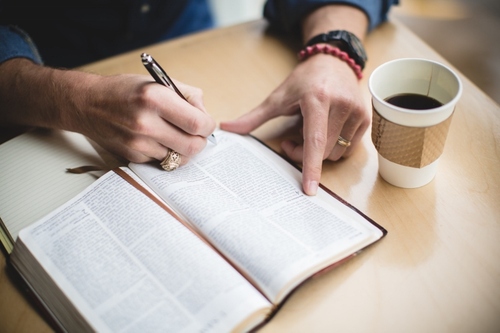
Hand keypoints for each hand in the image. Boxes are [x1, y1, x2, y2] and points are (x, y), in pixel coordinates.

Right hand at [0, 58, 215, 165]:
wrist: (87, 104)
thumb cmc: (125, 90)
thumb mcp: (157, 81)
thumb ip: (187, 95)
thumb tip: (205, 114)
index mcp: (155, 99)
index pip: (197, 123)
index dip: (208, 126)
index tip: (206, 124)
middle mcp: (146, 123)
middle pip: (192, 146)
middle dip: (200, 141)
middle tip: (197, 134)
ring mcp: (138, 143)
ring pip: (179, 158)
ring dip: (184, 149)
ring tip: (176, 135)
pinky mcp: (132, 156)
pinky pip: (162, 160)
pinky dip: (166, 152)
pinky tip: (158, 139)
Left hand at [220, 53, 368, 194]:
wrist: (333, 61)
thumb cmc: (304, 80)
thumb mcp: (277, 97)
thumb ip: (253, 117)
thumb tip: (226, 127)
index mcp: (317, 99)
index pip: (315, 140)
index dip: (311, 166)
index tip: (310, 190)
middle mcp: (341, 105)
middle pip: (322, 151)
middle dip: (303, 154)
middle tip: (291, 140)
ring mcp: (357, 113)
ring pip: (335, 153)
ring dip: (318, 152)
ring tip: (309, 132)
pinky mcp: (365, 119)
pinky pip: (348, 149)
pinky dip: (332, 147)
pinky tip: (326, 130)